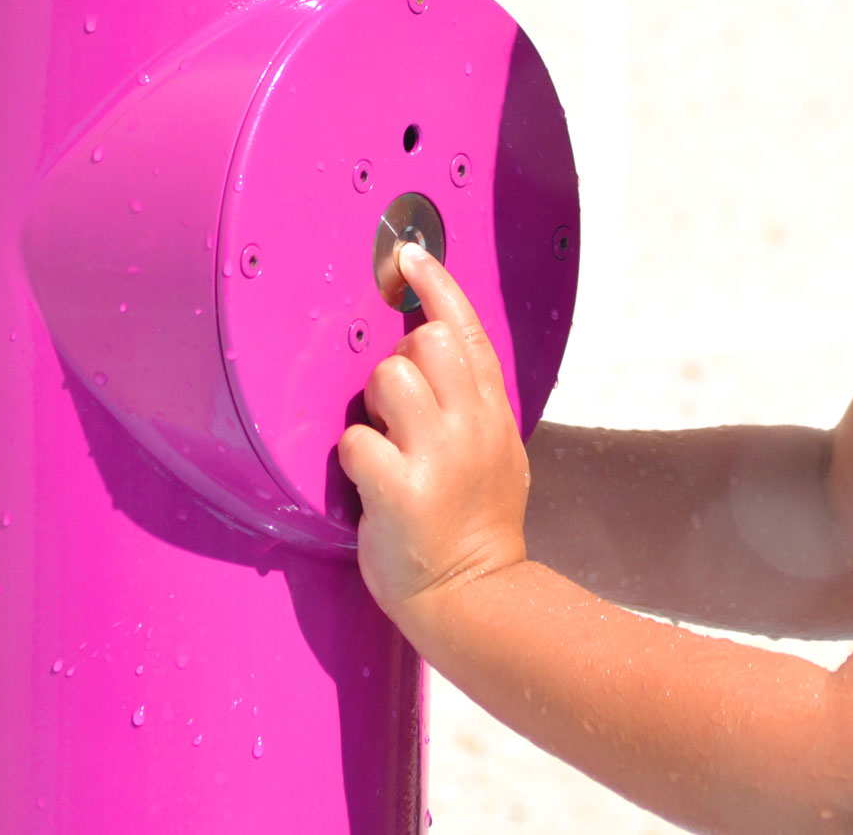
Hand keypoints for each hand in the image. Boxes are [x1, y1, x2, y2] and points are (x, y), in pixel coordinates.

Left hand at [336, 243, 529, 618]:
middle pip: (423, 341)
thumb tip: (434, 346)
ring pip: (386, 379)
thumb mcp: (499, 451)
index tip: (409, 255)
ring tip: (386, 447)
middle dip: (396, 360)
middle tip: (396, 408)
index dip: (436, 285)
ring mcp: (437, 456)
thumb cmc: (477, 524)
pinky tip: (370, 483)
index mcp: (492, 412)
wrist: (475, 597)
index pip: (466, 328)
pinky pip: (356, 441)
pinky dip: (353, 458)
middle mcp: (470, 425)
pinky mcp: (400, 491)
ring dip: (372, 408)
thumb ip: (472, 401)